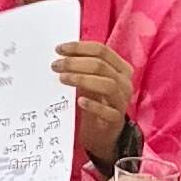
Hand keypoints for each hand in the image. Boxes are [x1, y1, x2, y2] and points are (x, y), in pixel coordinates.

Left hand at [58, 38, 133, 152]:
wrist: (101, 132)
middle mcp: (125, 83)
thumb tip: (60, 53)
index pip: (101, 51)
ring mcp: (122, 102)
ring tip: (62, 78)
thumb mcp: (89, 81)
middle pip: (102, 66)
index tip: (58, 49)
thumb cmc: (94, 100)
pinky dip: (94, 105)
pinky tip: (80, 101)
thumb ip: (81, 67)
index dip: (79, 48)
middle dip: (75, 63)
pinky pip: (108, 111)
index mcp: (120, 68)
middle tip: (55, 65)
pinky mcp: (116, 120)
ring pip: (108, 85)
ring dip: (83, 79)